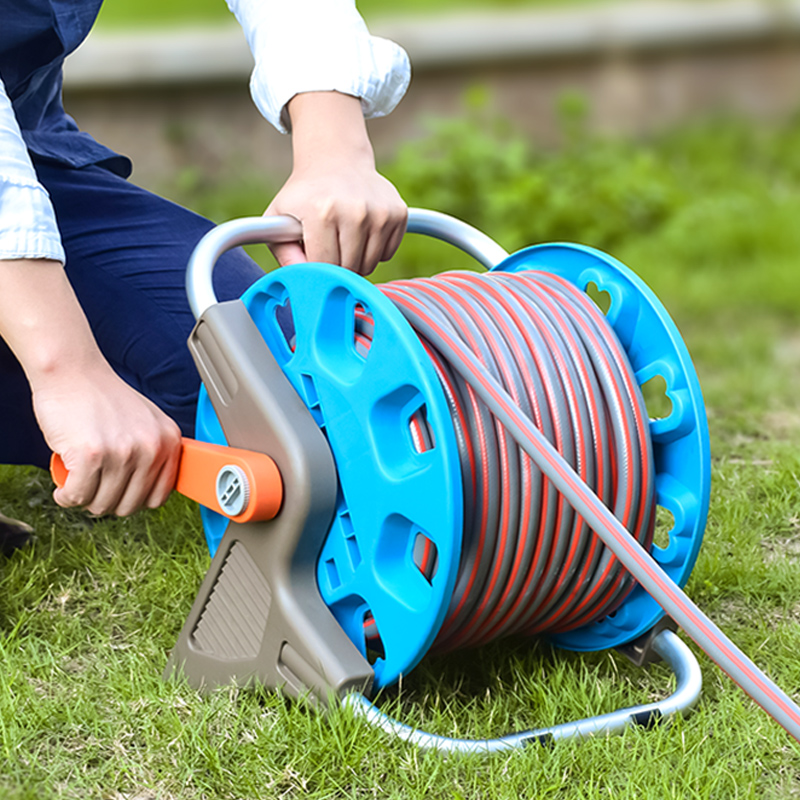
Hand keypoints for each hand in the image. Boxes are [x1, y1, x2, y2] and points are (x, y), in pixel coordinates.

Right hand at [33, 363, 181, 516]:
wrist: (72, 372)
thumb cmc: (102, 397)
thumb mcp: (145, 422)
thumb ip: (153, 452)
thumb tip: (151, 490)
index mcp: (168, 440)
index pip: (159, 496)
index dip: (134, 500)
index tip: (119, 496)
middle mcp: (151, 447)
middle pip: (130, 506)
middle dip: (107, 503)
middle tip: (92, 488)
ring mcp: (123, 453)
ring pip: (102, 505)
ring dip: (84, 500)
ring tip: (77, 484)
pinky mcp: (92, 455)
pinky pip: (78, 496)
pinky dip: (66, 497)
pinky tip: (64, 488)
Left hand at [264, 91, 406, 275]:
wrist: (336, 160)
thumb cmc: (305, 194)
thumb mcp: (279, 216)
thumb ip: (284, 252)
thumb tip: (302, 281)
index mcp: (323, 213)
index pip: (325, 266)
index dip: (317, 269)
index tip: (312, 259)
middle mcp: (355, 212)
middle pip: (349, 268)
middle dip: (337, 266)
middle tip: (327, 247)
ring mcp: (380, 213)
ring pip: (369, 265)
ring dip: (356, 261)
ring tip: (343, 239)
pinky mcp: (398, 213)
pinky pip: (386, 254)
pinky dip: (374, 251)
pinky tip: (362, 232)